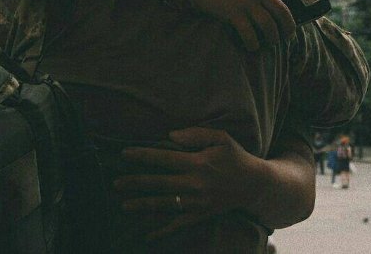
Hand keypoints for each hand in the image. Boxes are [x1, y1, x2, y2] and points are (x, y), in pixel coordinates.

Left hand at [114, 127, 265, 239]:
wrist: (254, 185)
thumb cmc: (235, 157)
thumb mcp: (221, 138)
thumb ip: (196, 134)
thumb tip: (170, 136)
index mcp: (198, 162)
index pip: (165, 158)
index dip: (143, 156)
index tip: (124, 154)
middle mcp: (195, 183)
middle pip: (160, 183)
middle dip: (136, 183)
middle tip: (115, 183)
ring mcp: (197, 202)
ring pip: (165, 204)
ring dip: (143, 205)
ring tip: (124, 205)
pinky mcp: (201, 215)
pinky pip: (179, 224)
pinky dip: (162, 231)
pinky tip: (147, 235)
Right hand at [185, 0, 313, 50]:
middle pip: (282, 11)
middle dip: (288, 27)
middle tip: (287, 34)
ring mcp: (246, 1)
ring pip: (269, 26)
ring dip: (272, 38)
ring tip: (271, 42)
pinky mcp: (233, 13)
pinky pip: (250, 34)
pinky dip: (254, 43)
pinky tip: (253, 46)